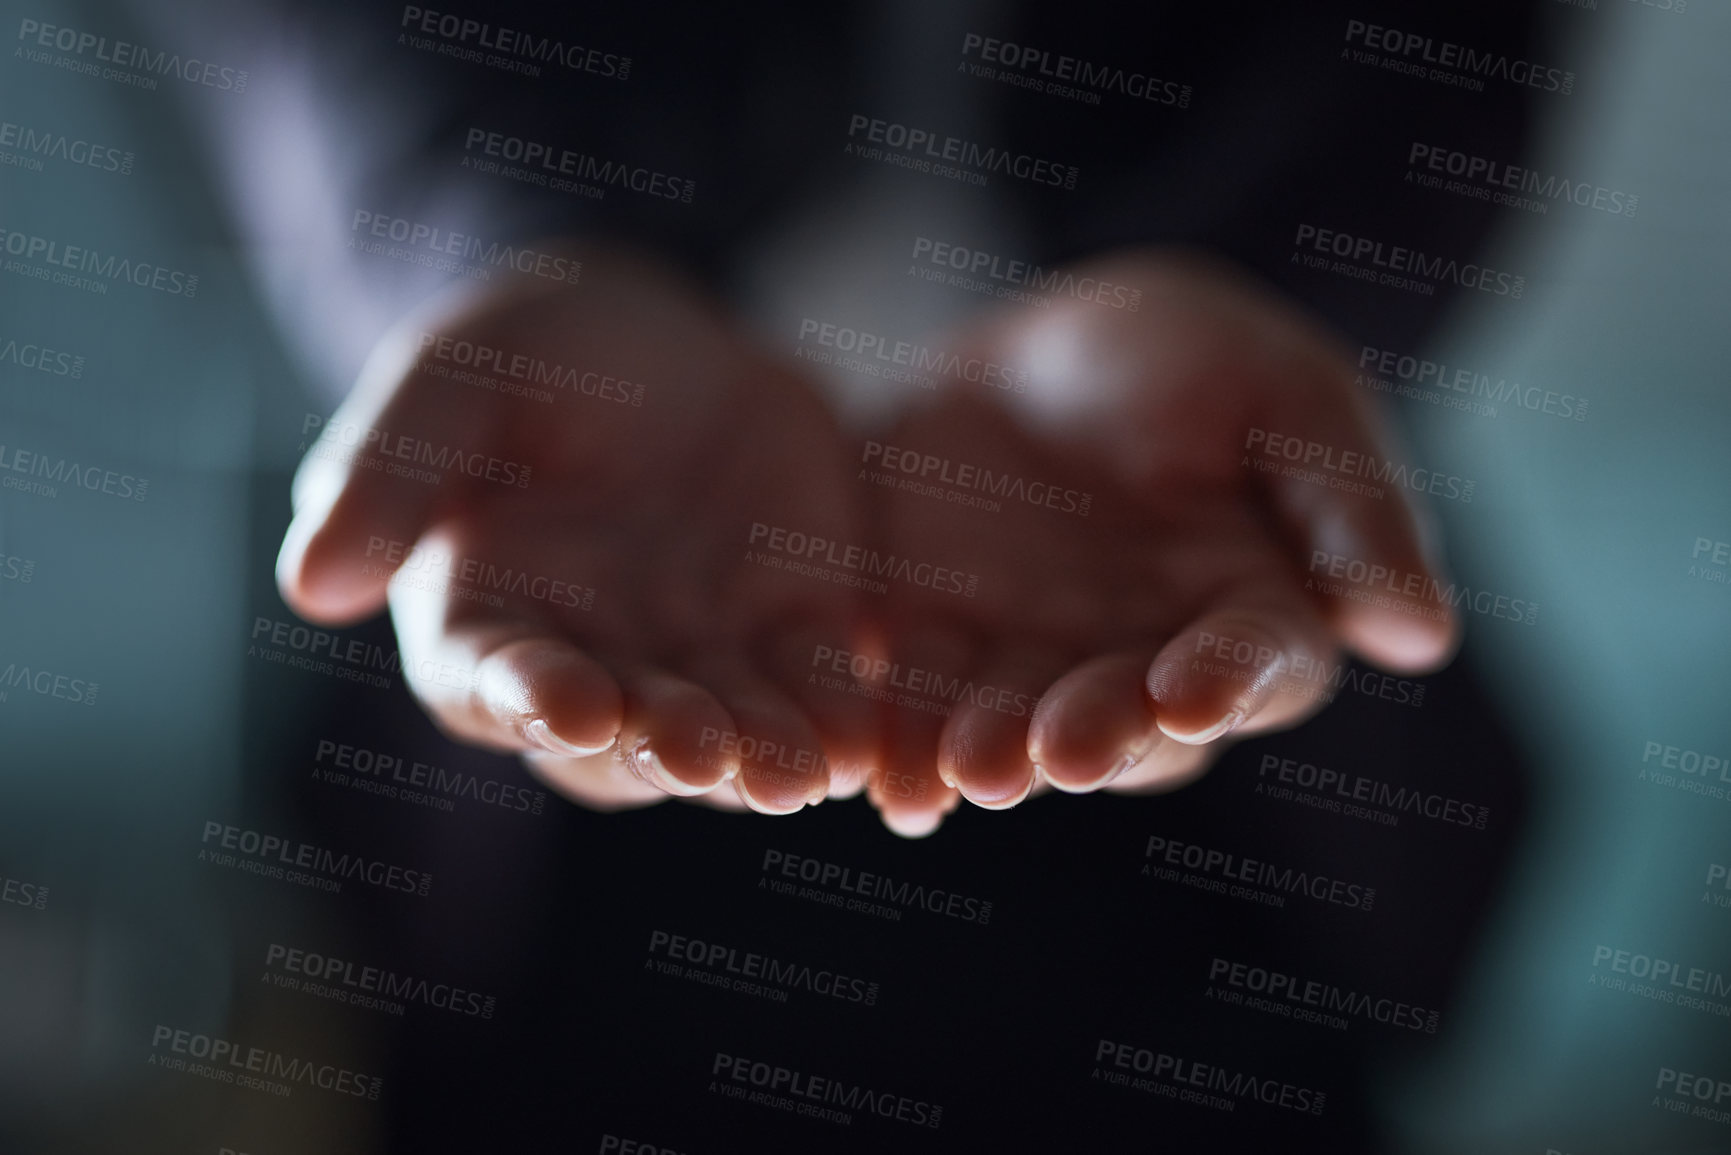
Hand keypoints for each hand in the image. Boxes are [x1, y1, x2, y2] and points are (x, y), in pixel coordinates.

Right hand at [277, 247, 875, 814]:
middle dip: (660, 745)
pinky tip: (867, 745)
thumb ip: (389, 471)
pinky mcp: (792, 632)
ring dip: (757, 758)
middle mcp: (592, 661)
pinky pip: (817, 690)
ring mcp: (696, 657)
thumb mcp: (451, 381)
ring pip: (725, 730)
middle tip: (698, 754)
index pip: (494, 677)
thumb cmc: (529, 357)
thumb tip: (308, 585)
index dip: (529, 696)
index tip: (568, 703)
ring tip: (795, 775)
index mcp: (485, 614)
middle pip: (620, 732)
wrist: (664, 343)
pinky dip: (839, 720)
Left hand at [850, 250, 1458, 835]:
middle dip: (1101, 733)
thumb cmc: (1193, 358)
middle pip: (1134, 721)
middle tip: (1064, 751)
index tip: (1194, 690)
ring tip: (966, 769)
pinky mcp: (941, 645)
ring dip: (996, 753)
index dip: (1229, 678)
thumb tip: (1423, 636)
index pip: (1258, 663)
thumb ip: (1348, 504)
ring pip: (1024, 727)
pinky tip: (878, 769)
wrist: (1042, 351)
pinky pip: (921, 699)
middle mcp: (1150, 662)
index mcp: (1257, 608)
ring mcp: (1040, 664)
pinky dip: (902, 738)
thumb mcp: (1284, 394)